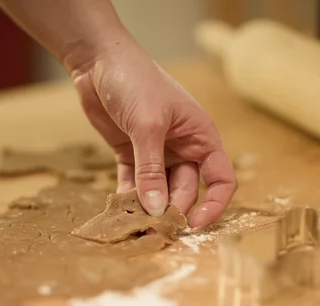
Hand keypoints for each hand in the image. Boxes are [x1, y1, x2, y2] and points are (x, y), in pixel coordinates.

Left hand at [71, 39, 236, 228]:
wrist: (99, 61)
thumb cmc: (135, 82)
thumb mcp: (147, 125)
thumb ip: (152, 169)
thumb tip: (157, 210)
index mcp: (200, 136)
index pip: (220, 178)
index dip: (214, 204)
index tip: (196, 225)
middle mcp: (182, 148)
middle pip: (185, 190)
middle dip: (173, 210)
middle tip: (156, 229)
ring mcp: (155, 153)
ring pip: (158, 190)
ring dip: (148, 209)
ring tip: (136, 227)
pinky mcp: (130, 154)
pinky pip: (133, 183)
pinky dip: (128, 197)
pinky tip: (120, 212)